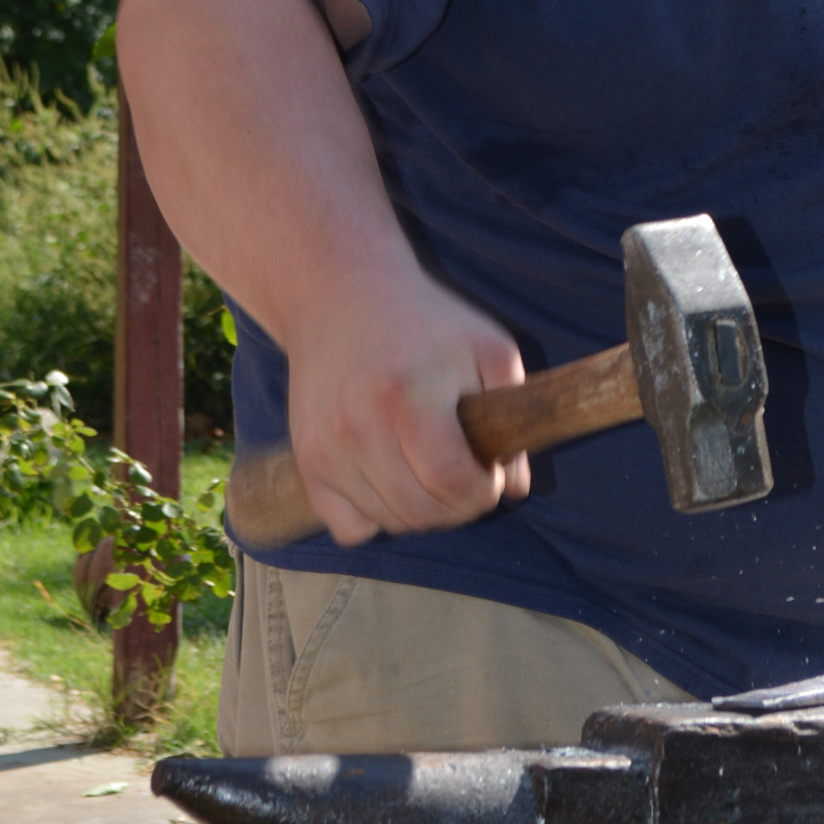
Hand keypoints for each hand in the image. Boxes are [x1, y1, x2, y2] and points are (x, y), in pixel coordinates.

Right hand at [284, 270, 530, 545]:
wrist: (341, 296)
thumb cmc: (428, 323)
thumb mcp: (488, 348)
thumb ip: (516, 413)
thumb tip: (516, 488)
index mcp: (408, 398)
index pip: (452, 483)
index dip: (483, 492)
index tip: (490, 475)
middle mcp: (358, 428)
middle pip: (420, 513)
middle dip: (457, 508)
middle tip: (466, 477)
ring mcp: (326, 447)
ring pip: (387, 523)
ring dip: (419, 512)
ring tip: (431, 470)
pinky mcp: (306, 460)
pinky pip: (349, 528)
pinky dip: (375, 517)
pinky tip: (391, 479)